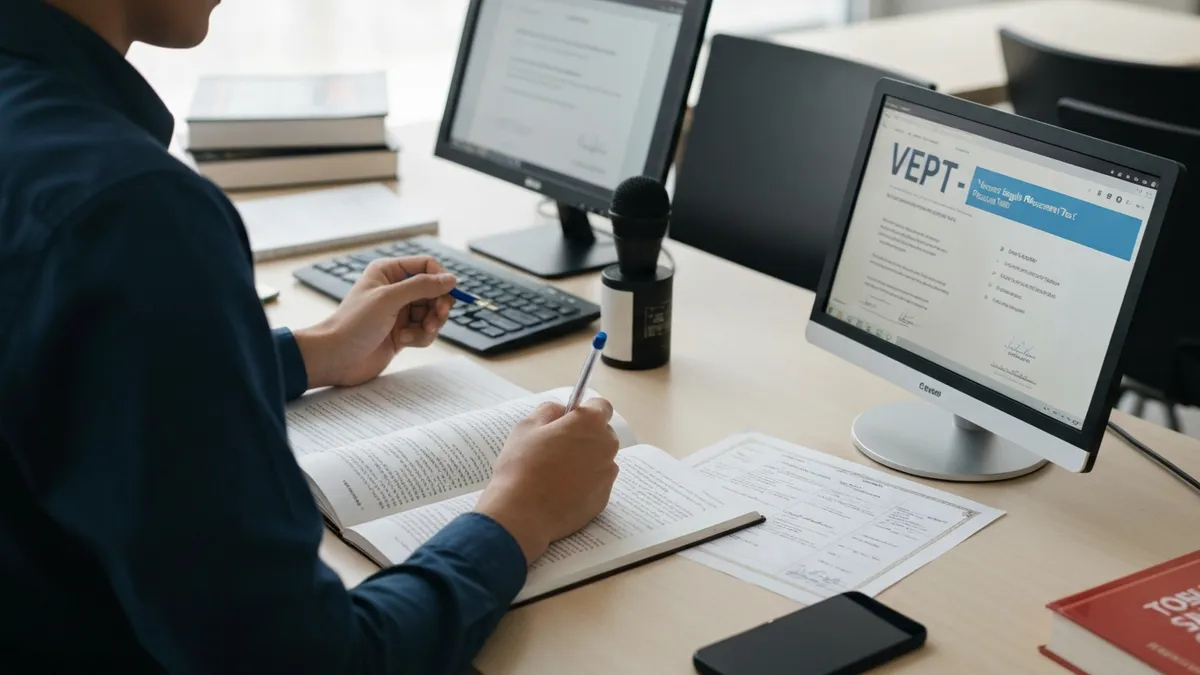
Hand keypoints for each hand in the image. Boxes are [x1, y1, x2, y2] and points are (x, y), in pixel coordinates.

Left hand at [293, 257, 455, 388]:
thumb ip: (422, 287)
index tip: (448, 295)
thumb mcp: (389, 299)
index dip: (441, 279)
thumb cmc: (354, 324)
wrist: (336, 358)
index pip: (427, 266)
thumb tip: (451, 279)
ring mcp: (400, 311)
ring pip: (432, 313)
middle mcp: (396, 289)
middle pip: (434, 291)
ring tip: (416, 333)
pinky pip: (425, 331)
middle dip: (438, 306)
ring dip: (429, 325)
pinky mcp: (402, 332)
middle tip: (436, 318)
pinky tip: (404, 342)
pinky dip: (420, 337)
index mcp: (389, 272)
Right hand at [475, 399, 620, 563]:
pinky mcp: (603, 499)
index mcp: (590, 423)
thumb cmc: (522, 465)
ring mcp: (607, 475)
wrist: (522, 513)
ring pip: (600, 460)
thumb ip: (549, 410)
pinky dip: (584, 484)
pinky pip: (597, 484)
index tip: (569, 419)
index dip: (584, 410)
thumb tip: (561, 411)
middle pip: (602, 434)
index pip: (601, 406)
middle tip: (557, 447)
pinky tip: (561, 491)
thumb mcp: (527, 426)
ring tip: (557, 473)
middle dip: (585, 436)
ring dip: (586, 461)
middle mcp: (606, 447)